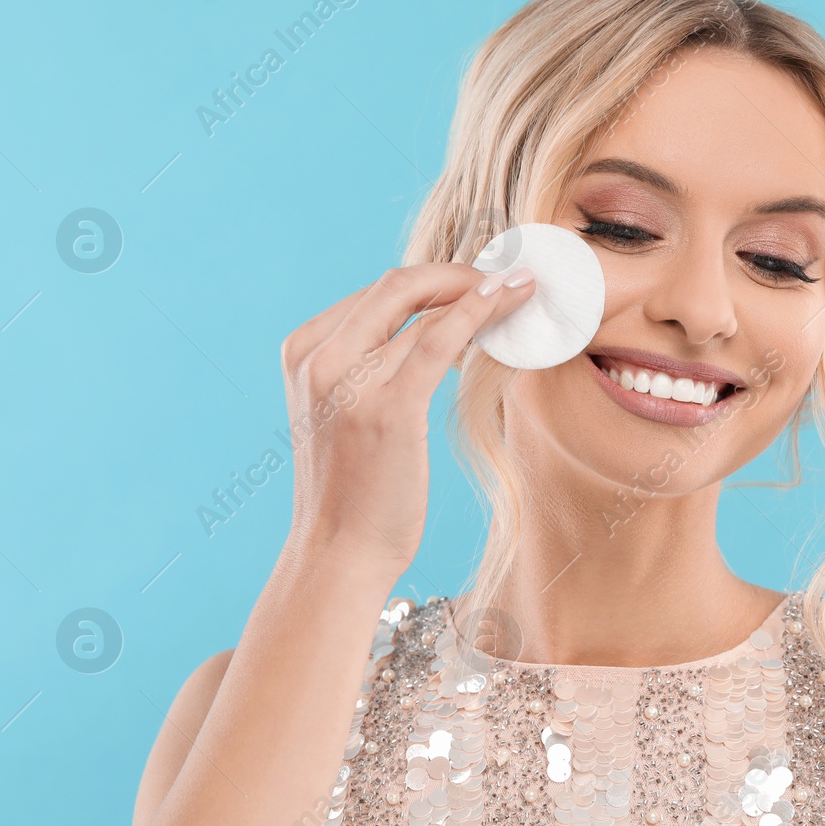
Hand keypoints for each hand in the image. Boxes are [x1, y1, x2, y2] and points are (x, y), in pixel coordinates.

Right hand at [278, 261, 535, 576]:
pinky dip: (480, 313)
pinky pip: (441, 339)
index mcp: (304, 351)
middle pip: (398, 285)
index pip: (377, 292)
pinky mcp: (388, 407)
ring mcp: (349, 381)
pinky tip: (510, 302)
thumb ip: (370, 366)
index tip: (478, 280)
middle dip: (459, 274)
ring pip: (426, 307)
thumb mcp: (346, 412)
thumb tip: (435, 328)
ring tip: (520, 291)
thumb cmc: (354, 489)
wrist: (339, 552)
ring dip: (481, 292)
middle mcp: (319, 358)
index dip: (435, 278)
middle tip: (506, 279)